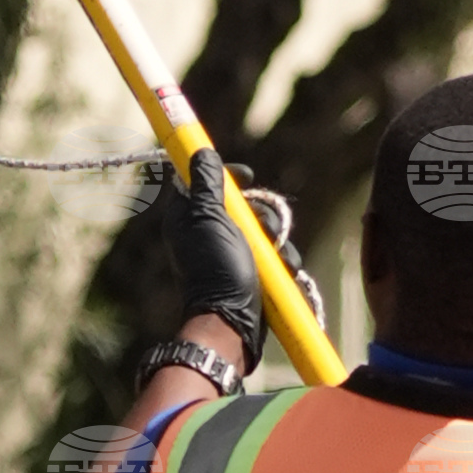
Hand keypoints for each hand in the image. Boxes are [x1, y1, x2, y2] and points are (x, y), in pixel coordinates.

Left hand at [131, 157, 274, 363]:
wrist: (232, 320)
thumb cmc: (216, 267)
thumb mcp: (209, 218)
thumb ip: (207, 183)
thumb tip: (200, 152)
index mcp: (189, 218)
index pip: (205, 182)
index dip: (226, 175)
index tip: (246, 175)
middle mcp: (207, 233)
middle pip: (242, 204)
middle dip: (260, 212)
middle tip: (263, 226)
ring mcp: (231, 254)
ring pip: (263, 228)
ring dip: (275, 237)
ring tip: (274, 252)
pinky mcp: (251, 272)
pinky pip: (273, 254)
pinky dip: (280, 258)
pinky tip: (283, 268)